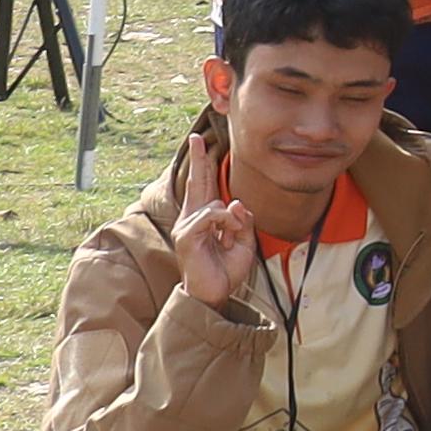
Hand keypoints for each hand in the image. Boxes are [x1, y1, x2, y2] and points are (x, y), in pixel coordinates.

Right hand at [167, 131, 259, 311]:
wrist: (214, 293)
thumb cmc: (226, 269)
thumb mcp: (243, 241)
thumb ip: (243, 221)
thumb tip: (236, 203)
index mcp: (205, 218)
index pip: (204, 186)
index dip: (203, 165)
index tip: (199, 143)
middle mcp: (192, 218)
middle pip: (197, 183)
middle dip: (198, 160)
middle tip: (195, 138)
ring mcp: (186, 227)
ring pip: (216, 204)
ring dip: (232, 221)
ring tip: (230, 239)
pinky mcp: (186, 236)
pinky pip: (211, 216)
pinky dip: (225, 223)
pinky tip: (225, 237)